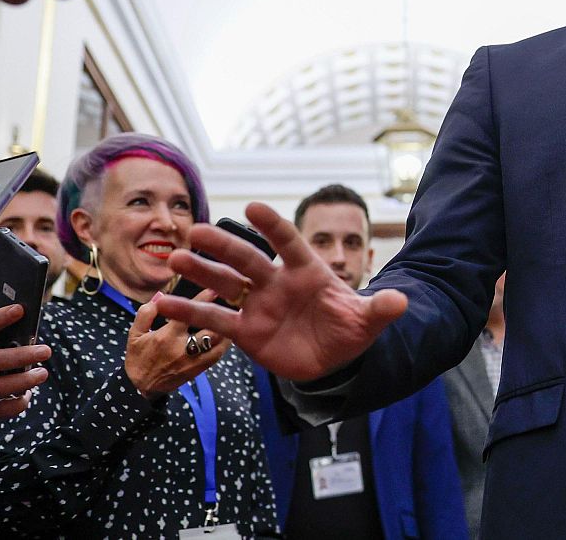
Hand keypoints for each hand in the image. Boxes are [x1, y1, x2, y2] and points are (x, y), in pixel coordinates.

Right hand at [124, 292, 230, 397]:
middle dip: (220, 314)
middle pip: (210, 328)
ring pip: (218, 343)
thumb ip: (146, 313)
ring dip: (226, 328)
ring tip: (232, 316)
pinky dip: (224, 343)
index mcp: (167, 336)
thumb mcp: (135, 334)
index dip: (203, 300)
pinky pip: (217, 355)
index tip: (214, 289)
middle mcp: (183, 348)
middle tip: (230, 302)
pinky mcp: (199, 370)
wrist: (140, 388)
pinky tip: (227, 333)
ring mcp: (193, 361)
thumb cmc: (138, 357)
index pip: (188, 313)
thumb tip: (160, 297)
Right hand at [155, 202, 407, 381]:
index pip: (289, 243)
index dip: (273, 226)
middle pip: (248, 259)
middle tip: (197, 230)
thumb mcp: (367, 322)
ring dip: (202, 271)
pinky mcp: (245, 331)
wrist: (333, 359)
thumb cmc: (349, 329)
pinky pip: (215, 319)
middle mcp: (277, 282)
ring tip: (176, 259)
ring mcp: (258, 305)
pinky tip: (163, 304)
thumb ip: (380, 310)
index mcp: (307, 272)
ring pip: (225, 283)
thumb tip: (401, 302)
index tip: (252, 206)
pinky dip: (191, 311)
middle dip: (225, 245)